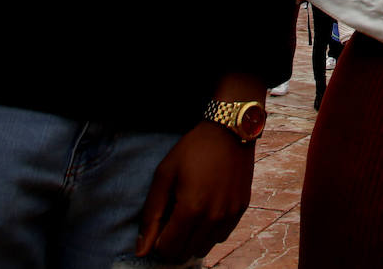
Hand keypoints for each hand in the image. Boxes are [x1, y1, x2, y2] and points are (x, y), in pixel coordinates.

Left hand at [135, 123, 255, 260]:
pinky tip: (205, 210)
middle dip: (173, 242)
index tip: (158, 225)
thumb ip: (151, 215)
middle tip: (171, 219)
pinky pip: (220, 236)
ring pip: (203, 248)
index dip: (157, 241)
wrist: (229, 131)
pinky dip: (209, 231)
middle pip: (185, 252)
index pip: (167, 249)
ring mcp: (230, 214)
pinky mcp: (241, 209)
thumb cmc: (192, 150)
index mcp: (191, 209)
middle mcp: (213, 217)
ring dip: (192, 239)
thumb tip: (141, 251)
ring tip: (189, 214)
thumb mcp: (164, 176)